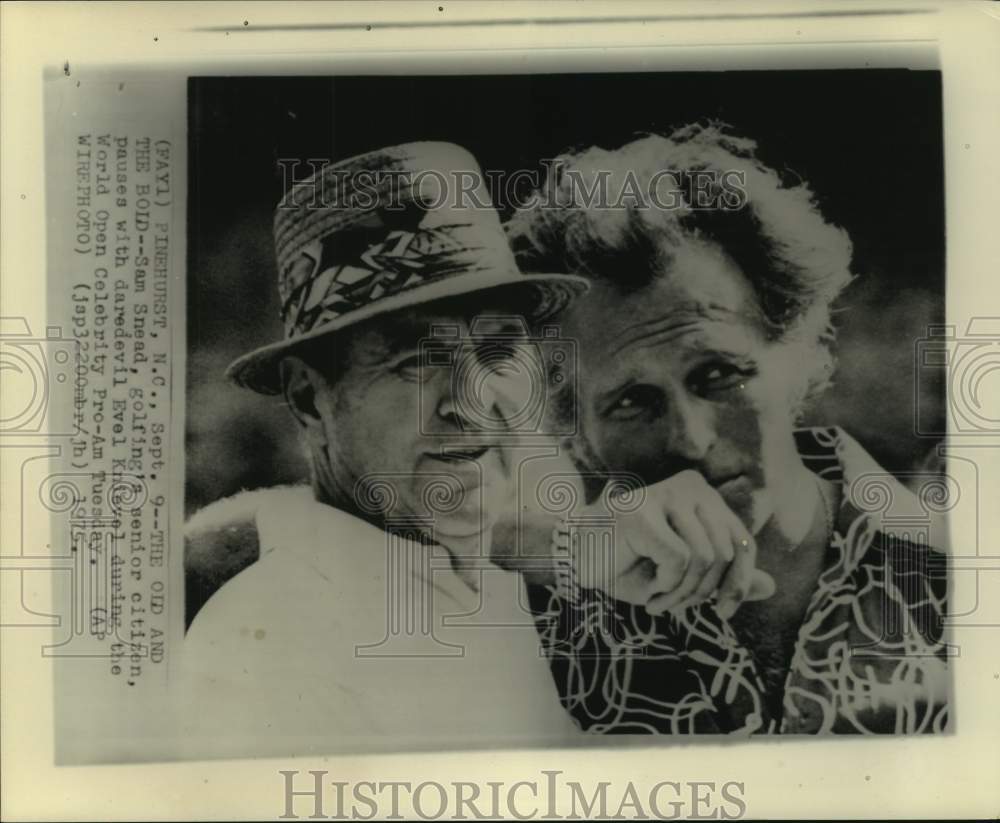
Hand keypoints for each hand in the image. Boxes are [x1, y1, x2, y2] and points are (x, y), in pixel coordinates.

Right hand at [572, 470, 775, 618]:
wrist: (577, 560)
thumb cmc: (628, 565)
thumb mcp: (684, 576)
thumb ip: (725, 578)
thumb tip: (772, 588)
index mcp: (704, 496)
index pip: (742, 542)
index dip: (740, 582)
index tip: (723, 612)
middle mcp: (690, 487)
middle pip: (725, 553)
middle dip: (703, 592)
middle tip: (673, 606)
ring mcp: (665, 495)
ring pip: (703, 559)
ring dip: (682, 593)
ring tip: (659, 601)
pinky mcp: (642, 512)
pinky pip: (678, 559)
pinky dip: (666, 585)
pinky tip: (648, 591)